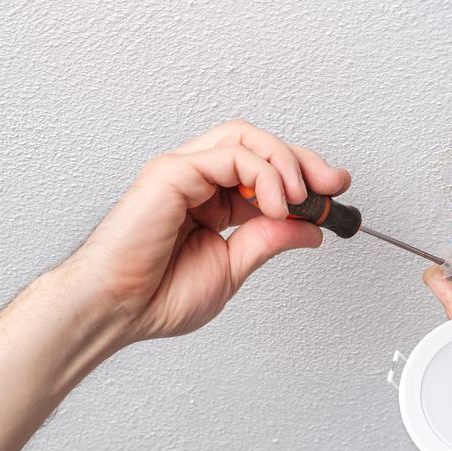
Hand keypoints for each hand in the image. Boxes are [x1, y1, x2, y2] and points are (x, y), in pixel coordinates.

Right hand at [66, 119, 350, 343]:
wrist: (117, 310)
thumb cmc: (156, 296)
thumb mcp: (233, 268)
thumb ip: (269, 240)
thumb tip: (310, 227)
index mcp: (212, 203)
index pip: (265, 172)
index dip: (304, 176)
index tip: (335, 192)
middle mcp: (198, 181)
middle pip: (259, 145)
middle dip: (304, 161)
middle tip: (332, 185)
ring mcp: (184, 172)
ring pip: (245, 138)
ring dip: (285, 164)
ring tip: (300, 200)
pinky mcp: (172, 172)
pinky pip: (229, 155)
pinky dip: (263, 174)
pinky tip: (275, 204)